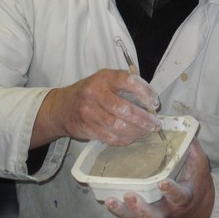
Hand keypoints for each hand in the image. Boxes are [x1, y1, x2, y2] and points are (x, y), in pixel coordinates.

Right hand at [31, 68, 160, 147]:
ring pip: (118, 126)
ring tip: (146, 132)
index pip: (128, 81)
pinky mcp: (86, 128)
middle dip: (144, 119)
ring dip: (136, 131)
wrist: (63, 107)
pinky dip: (124, 139)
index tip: (155, 103)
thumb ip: (125, 87)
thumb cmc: (91, 92)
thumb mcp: (106, 81)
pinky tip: (132, 137)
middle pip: (124, 109)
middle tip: (155, 124)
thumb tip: (150, 104)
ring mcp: (89, 111)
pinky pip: (110, 137)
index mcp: (104, 77)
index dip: (145, 92)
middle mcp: (95, 92)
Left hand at [104, 139, 214, 217]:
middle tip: (129, 195)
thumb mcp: (198, 161)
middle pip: (154, 215)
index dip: (171, 191)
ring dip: (124, 211)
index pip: (179, 196)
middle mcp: (169, 208)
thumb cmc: (196, 178)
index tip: (162, 183)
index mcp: (184, 196)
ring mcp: (156, 212)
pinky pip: (131, 214)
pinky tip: (107, 198)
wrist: (197, 205)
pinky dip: (120, 209)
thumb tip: (179, 125)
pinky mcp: (144, 212)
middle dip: (141, 208)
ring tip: (110, 200)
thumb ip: (189, 145)